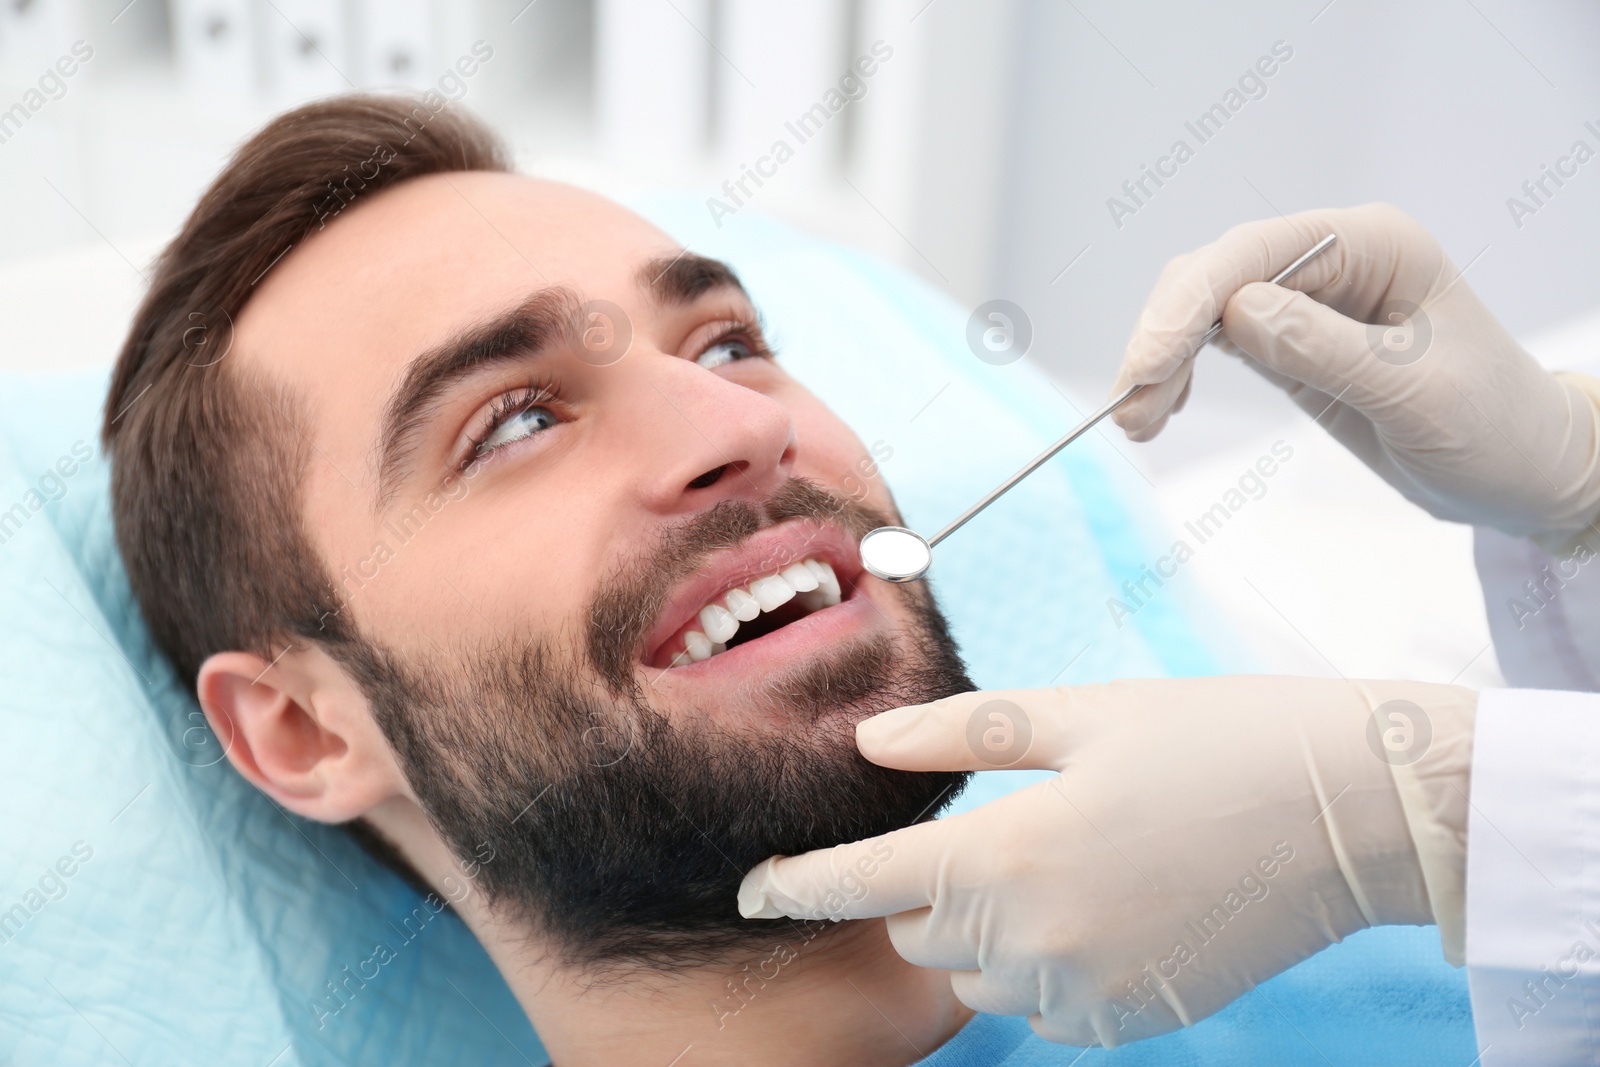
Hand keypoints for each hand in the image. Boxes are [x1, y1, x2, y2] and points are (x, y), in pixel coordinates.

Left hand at [737, 677, 1473, 1047]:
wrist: (1351, 811)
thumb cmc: (1212, 739)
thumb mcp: (1081, 712)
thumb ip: (962, 733)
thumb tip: (869, 744)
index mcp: (1006, 853)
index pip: (863, 884)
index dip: (796, 888)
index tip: (751, 892)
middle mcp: (1032, 940)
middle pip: (917, 935)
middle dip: (920, 891)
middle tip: (980, 836)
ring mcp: (1085, 992)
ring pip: (976, 977)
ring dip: (981, 933)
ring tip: (1058, 864)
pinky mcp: (1133, 1020)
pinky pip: (1044, 1007)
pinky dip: (1043, 967)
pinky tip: (1101, 908)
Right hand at [1111, 203, 1599, 540]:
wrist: (1523, 472)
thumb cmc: (1495, 428)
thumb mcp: (1416, 393)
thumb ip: (1326, 349)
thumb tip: (1237, 314)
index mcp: (1373, 244)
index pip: (1253, 254)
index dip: (1189, 304)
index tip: (1147, 368)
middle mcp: (1333, 260)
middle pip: (1214, 274)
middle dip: (1163, 338)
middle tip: (1132, 414)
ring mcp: (1308, 300)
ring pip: (1203, 308)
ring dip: (1162, 361)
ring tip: (1139, 423)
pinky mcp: (1291, 343)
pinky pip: (1215, 340)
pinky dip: (1180, 372)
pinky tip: (1167, 407)